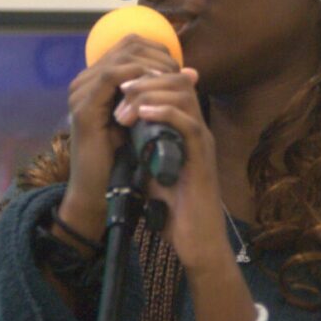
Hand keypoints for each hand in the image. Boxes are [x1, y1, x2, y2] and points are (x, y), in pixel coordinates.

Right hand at [56, 35, 179, 244]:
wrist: (100, 192)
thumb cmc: (124, 156)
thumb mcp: (146, 117)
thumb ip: (162, 93)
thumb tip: (192, 72)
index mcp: (97, 79)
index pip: (130, 45)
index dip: (157, 50)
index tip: (177, 66)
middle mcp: (85, 81)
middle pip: (127, 45)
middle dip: (157, 55)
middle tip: (177, 71)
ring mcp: (81, 92)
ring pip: (121, 58)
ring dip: (150, 65)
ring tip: (170, 78)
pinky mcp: (83, 107)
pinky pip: (110, 78)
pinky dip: (136, 77)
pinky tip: (154, 85)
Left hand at [113, 67, 231, 272]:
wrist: (197, 242)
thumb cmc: (175, 209)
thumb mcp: (152, 167)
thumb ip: (144, 145)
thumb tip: (122, 127)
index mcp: (185, 127)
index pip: (171, 84)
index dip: (146, 78)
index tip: (118, 89)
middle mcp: (196, 127)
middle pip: (178, 81)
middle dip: (145, 81)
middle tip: (119, 94)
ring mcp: (201, 140)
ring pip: (183, 95)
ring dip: (149, 95)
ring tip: (124, 110)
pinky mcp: (202, 156)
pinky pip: (188, 123)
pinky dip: (165, 112)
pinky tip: (144, 114)